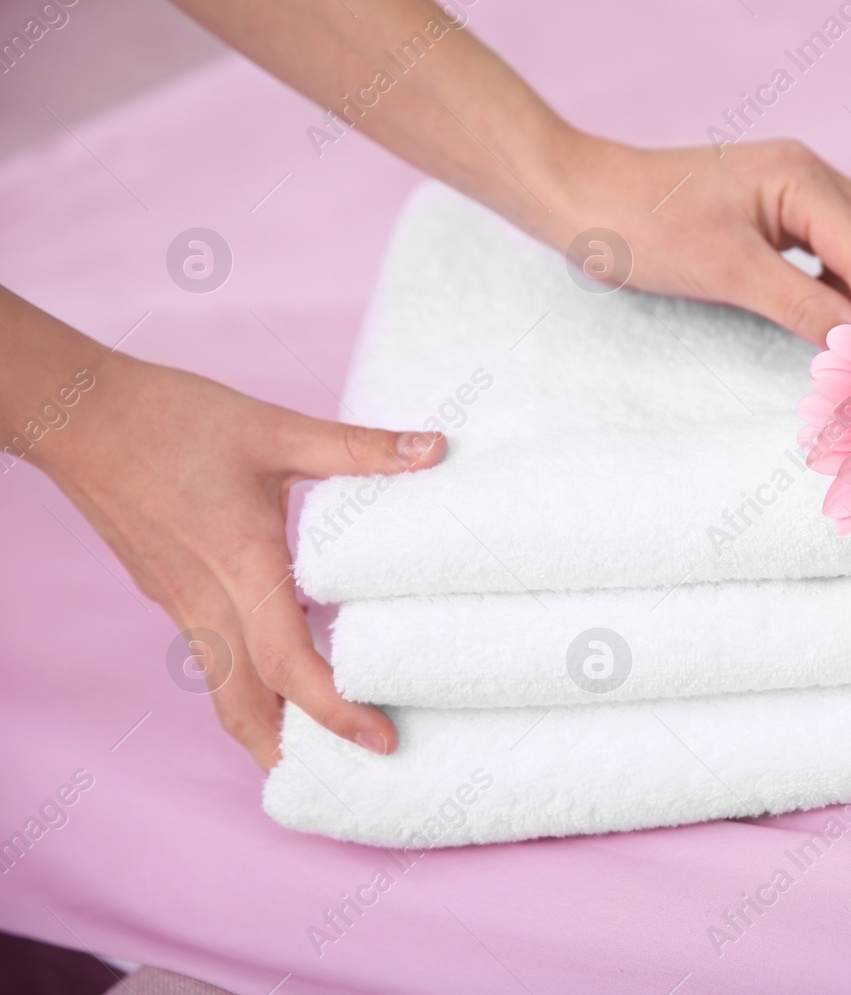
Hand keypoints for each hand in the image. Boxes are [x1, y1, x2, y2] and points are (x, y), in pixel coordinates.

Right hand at [31, 345, 445, 769]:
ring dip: (266, 722)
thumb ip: (358, 448)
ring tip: (317, 738)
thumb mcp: (275, 429)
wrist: (77, 413)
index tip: (382, 739)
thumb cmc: (171, 418)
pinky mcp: (166, 589)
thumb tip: (436, 448)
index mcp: (241, 567)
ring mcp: (180, 601)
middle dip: (294, 751)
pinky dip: (246, 680)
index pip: (290, 665)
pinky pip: (211, 655)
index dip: (337, 710)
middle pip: (245, 707)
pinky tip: (280, 660)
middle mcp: (206, 600)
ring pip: (223, 687)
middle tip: (348, 774)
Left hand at [536, 135, 850, 345]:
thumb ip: (805, 306)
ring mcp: (789, 191)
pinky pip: (825, 246)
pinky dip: (834, 281)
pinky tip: (820, 316)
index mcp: (804, 178)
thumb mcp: (730, 274)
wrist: (580, 201)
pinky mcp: (769, 212)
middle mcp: (807, 175)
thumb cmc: (645, 226)